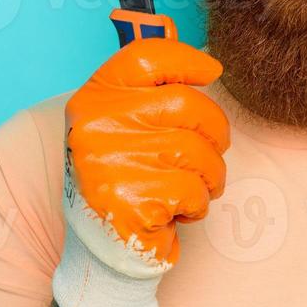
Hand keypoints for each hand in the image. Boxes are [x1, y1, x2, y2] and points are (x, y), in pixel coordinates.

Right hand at [51, 37, 230, 306]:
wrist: (102, 249)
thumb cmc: (124, 179)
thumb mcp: (122, 127)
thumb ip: (151, 94)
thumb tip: (205, 64)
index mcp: (93, 100)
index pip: (145, 57)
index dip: (185, 58)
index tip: (211, 71)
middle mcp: (96, 126)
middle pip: (187, 104)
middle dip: (214, 131)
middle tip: (209, 152)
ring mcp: (110, 164)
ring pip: (197, 151)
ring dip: (209, 174)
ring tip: (190, 187)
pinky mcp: (131, 202)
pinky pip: (193, 191)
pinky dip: (196, 204)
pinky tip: (175, 211)